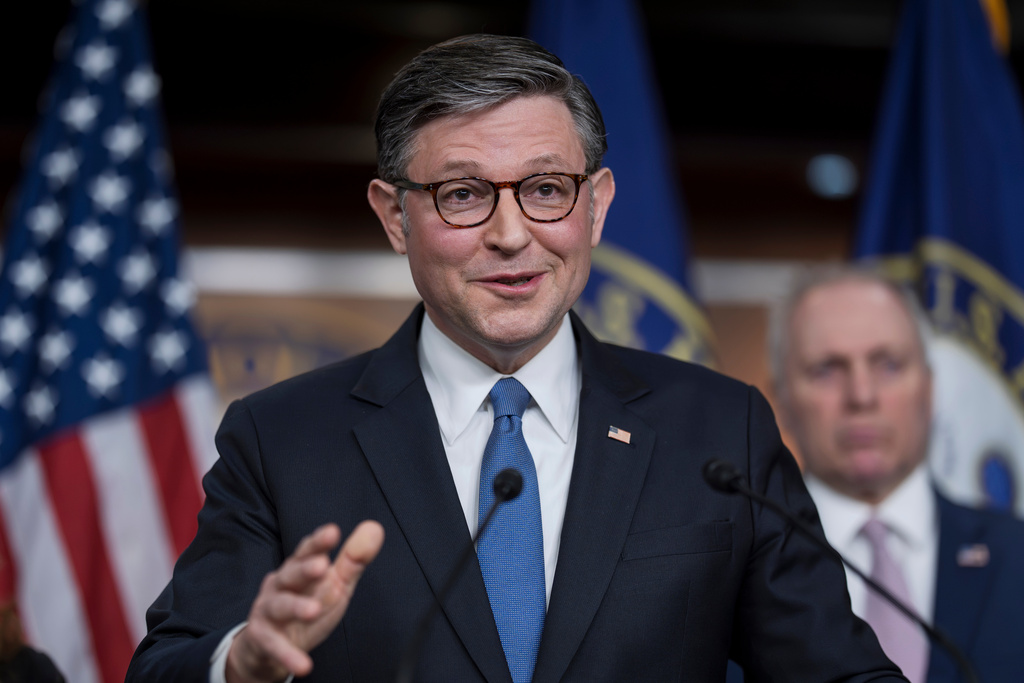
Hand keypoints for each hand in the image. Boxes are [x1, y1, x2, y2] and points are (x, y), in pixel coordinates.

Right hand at [226, 520, 384, 682]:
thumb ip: (353, 559)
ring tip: (313, 611)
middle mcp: (281, 585)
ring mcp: (268, 610)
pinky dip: (288, 654)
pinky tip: (303, 664)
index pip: (308, 551)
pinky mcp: (261, 637)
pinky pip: (274, 645)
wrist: (268, 645)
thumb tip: (374, 529)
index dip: (319, 542)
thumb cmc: (305, 606)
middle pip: (291, 573)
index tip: (332, 532)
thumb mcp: (334, 584)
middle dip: (305, 568)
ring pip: (280, 605)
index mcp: (299, 568)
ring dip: (296, 607)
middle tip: (321, 566)